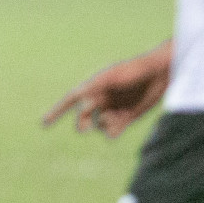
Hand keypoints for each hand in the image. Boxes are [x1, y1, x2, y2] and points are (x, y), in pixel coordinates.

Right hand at [43, 45, 170, 136]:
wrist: (159, 73)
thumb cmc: (133, 71)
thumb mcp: (111, 79)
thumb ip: (96, 91)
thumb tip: (82, 108)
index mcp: (94, 86)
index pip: (71, 100)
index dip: (57, 111)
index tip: (44, 123)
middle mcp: (102, 99)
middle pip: (83, 117)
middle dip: (82, 123)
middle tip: (85, 127)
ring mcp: (114, 108)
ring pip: (98, 126)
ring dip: (102, 125)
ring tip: (114, 118)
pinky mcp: (127, 117)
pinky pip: (113, 132)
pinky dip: (113, 131)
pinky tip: (120, 124)